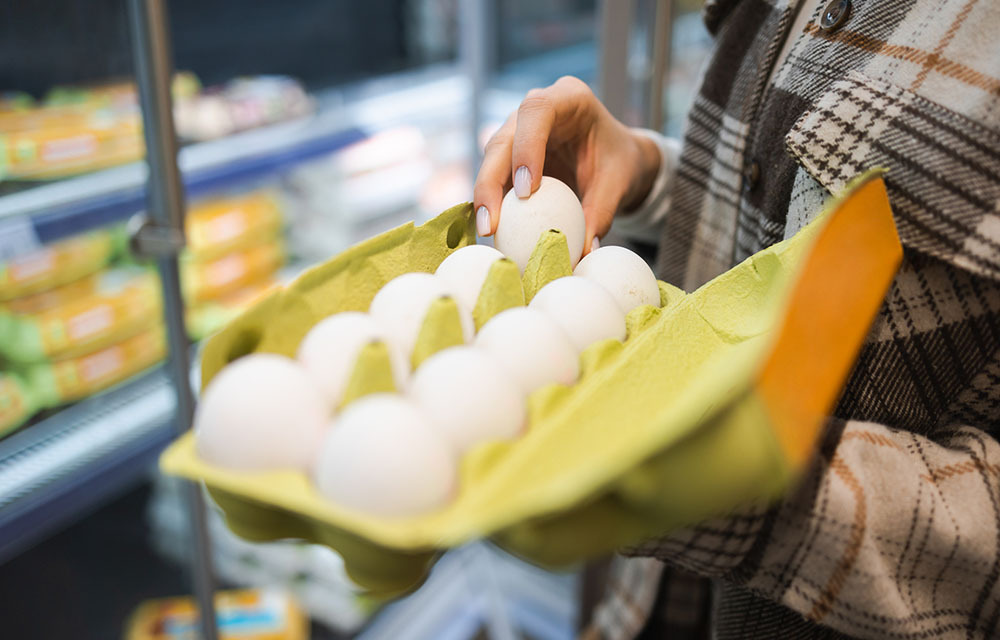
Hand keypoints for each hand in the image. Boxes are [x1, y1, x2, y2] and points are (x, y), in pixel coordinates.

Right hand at [473, 76, 660, 253]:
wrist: (616, 158)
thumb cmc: (618, 161)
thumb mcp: (618, 183)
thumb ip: (601, 212)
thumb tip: (584, 251)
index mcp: (569, 98)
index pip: (537, 111)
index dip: (526, 147)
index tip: (526, 190)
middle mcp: (536, 110)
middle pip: (503, 138)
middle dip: (491, 181)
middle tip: (491, 223)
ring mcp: (519, 130)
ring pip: (491, 157)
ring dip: (485, 195)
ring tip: (487, 231)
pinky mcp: (510, 154)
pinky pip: (494, 176)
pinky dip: (490, 201)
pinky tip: (490, 229)